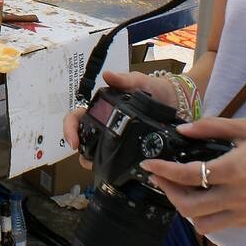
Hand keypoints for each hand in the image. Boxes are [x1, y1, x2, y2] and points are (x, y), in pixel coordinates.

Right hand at [62, 70, 181, 166]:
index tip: (74, 143)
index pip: (76, 117)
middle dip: (81, 152)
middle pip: (83, 139)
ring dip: (92, 161)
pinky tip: (114, 170)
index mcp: (100, 108)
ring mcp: (114, 137)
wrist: (174, 101)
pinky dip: (109, 165)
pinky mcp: (127, 148)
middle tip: (87, 161)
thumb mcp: (138, 81)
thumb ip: (123, 80)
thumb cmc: (152, 88)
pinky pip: (114, 159)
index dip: (70, 129)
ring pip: (95, 152)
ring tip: (99, 167)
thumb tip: (106, 75)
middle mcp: (103, 123)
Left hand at [139, 118, 245, 234]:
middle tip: (161, 177)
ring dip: (187, 209)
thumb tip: (182, 130)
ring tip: (182, 189)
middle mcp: (239, 197)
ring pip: (203, 224)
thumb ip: (211, 127)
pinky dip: (208, 214)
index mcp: (235, 170)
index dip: (163, 171)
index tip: (148, 165)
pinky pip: (223, 225)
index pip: (188, 176)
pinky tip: (208, 195)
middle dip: (169, 193)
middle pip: (189, 208)